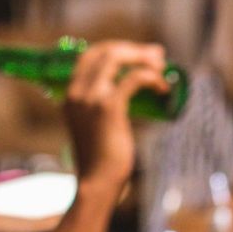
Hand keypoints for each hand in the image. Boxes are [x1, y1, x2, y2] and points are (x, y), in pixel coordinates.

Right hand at [62, 41, 167, 192]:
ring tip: (162, 66)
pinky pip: (134, 78)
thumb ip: (102, 106)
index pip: (90, 55)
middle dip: (134, 49)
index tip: (139, 54)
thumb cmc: (100, 160)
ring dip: (143, 58)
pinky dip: (151, 77)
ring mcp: (91, 98)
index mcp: (70, 94)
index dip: (117, 48)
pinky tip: (162, 87)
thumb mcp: (94, 126)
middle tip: (157, 56)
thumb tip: (129, 87)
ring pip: (116, 57)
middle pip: (105, 51)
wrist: (97, 183)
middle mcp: (77, 92)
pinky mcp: (109, 107)